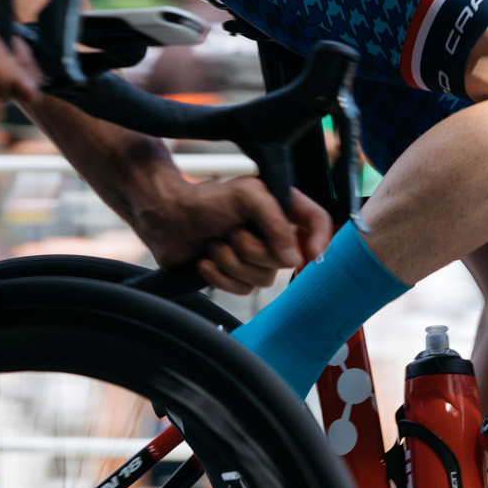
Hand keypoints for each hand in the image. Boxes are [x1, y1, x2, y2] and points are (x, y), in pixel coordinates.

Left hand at [132, 178, 332, 295]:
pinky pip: (242, 291)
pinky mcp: (236, 277)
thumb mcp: (248, 196)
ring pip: (263, 280)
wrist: (167, 218)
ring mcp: (255, 258)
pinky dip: (219, 276)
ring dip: (231, 262)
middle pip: (285, 261)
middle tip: (230, 231)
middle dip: (251, 249)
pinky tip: (205, 260)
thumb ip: (277, 222)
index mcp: (281, 209)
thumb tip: (293, 259)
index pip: (316, 222)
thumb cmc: (206, 201)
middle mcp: (273, 234)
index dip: (320, 239)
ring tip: (214, 243)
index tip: (310, 254)